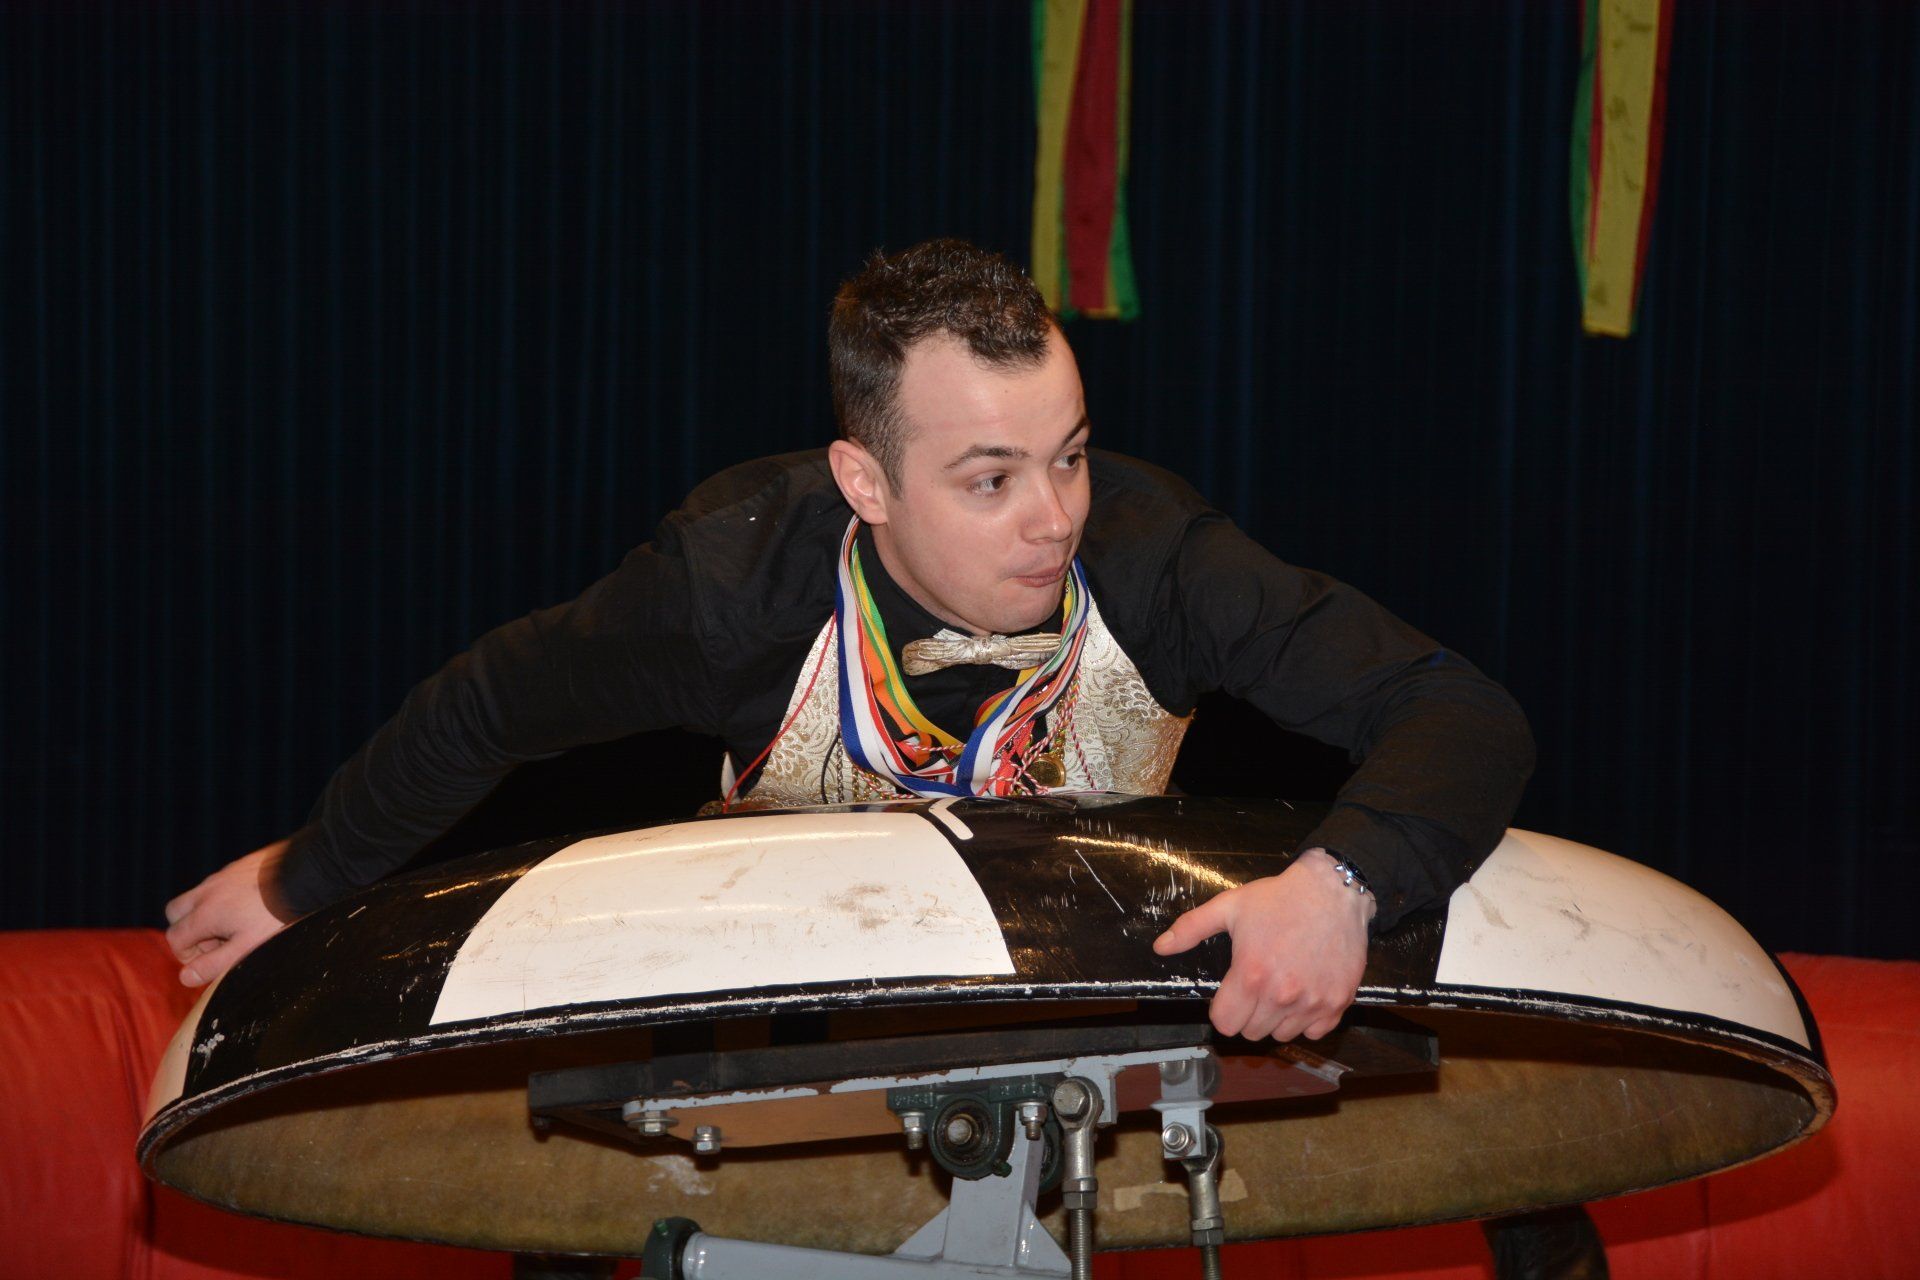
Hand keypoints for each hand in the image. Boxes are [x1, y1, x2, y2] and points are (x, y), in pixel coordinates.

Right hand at [164, 838, 299, 986]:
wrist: (308, 875)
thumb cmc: (277, 916)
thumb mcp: (246, 948)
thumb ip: (214, 964)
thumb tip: (186, 977)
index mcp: (205, 912)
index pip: (175, 937)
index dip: (188, 955)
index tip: (211, 960)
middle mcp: (208, 890)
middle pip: (176, 911)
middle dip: (188, 930)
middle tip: (219, 942)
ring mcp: (224, 874)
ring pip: (198, 895)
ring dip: (207, 914)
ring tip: (238, 926)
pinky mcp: (242, 865)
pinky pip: (221, 883)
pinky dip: (226, 898)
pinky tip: (253, 908)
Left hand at [1151, 848, 1373, 1041]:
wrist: (1332, 891)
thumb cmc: (1280, 898)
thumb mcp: (1229, 906)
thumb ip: (1191, 928)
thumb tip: (1161, 946)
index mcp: (1251, 975)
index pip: (1225, 1024)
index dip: (1223, 1010)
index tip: (1231, 995)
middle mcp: (1281, 995)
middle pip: (1252, 1032)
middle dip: (1248, 1013)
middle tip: (1257, 986)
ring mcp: (1312, 1002)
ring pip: (1282, 1034)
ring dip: (1277, 1018)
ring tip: (1281, 987)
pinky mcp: (1337, 1002)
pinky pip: (1314, 1031)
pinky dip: (1307, 1019)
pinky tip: (1304, 993)